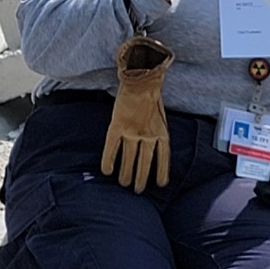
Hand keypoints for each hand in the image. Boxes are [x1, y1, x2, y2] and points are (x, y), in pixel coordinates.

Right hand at [101, 38, 174, 191]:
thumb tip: (156, 143)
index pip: (163, 157)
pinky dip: (109, 160)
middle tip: (137, 191)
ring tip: (124, 184)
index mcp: (161, 132)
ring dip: (126, 173)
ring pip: (129, 159)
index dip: (162, 171)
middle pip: (145, 162)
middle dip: (141, 178)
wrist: (141, 78)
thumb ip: (158, 129)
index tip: (161, 184)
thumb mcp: (162, 115)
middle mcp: (148, 134)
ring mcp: (132, 131)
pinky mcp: (117, 126)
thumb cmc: (152, 94)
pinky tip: (106, 171)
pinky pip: (112, 147)